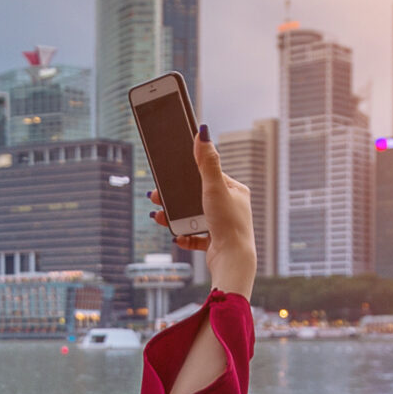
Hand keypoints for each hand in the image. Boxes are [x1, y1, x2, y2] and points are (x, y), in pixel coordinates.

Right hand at [148, 128, 254, 297]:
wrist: (232, 260)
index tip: (171, 176)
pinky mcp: (217, 242)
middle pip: (197, 196)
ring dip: (176, 216)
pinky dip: (185, 235)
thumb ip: (207, 161)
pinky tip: (176, 235)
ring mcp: (224, 225)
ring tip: (159, 217)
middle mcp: (232, 206)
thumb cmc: (228, 223)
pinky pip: (196, 236)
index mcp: (236, 191)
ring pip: (194, 216)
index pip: (209, 175)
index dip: (188, 175)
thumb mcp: (214, 187)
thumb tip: (202, 133)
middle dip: (176, 198)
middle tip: (156, 196)